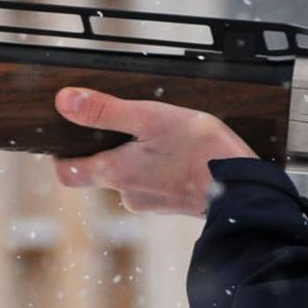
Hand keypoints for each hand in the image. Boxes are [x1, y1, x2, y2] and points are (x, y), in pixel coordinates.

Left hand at [52, 87, 258, 214]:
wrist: (244, 190)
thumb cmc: (200, 152)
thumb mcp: (151, 118)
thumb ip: (105, 111)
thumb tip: (63, 102)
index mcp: (115, 173)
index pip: (68, 173)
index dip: (62, 156)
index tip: (67, 139)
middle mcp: (128, 194)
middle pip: (101, 173)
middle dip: (108, 151)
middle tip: (124, 126)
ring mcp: (152, 203)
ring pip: (131, 179)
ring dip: (138, 159)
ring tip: (160, 136)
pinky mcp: (175, 205)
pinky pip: (156, 185)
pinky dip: (160, 170)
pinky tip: (180, 154)